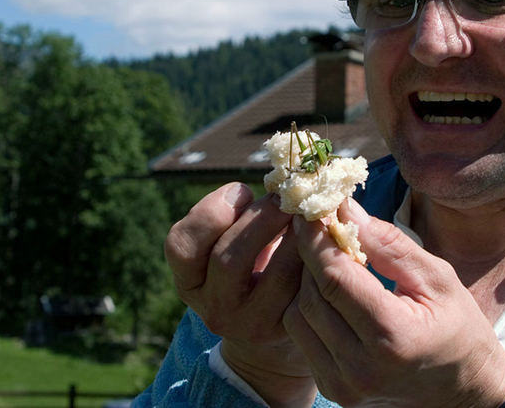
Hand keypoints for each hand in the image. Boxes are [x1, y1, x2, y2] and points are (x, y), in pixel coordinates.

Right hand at [164, 182, 315, 406]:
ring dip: (298, 234)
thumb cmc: (254, 261)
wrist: (276, 323)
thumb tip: (286, 176)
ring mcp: (250, 324)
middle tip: (287, 197)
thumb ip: (240, 212)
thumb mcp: (233, 239)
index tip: (242, 190)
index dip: (211, 211)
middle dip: (262, 218)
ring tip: (310, 213)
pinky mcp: (288, 329)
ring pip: (276, 274)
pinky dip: (317, 256)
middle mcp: (213, 307)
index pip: (180, 245)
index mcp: (189, 279)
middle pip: (228, 258)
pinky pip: (307, 286)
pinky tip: (324, 238)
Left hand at [283, 198, 504, 406]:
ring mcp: (342, 384)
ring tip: (329, 258)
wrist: (464, 395)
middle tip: (319, 225)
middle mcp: (360, 366)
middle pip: (311, 293)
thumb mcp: (437, 279)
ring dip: (307, 280)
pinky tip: (330, 290)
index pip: (334, 277)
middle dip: (310, 253)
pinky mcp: (332, 390)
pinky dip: (309, 306)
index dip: (316, 238)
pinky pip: (303, 336)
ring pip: (299, 314)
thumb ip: (390, 244)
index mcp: (393, 336)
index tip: (310, 208)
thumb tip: (346, 209)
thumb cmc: (460, 330)